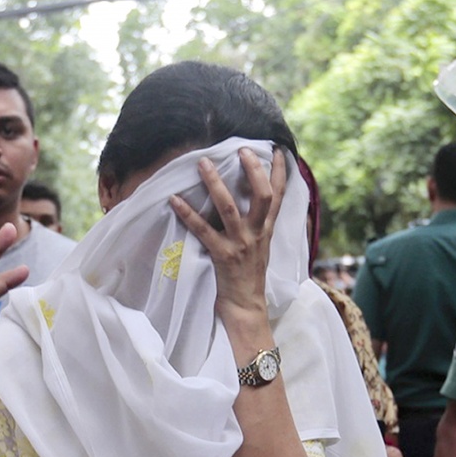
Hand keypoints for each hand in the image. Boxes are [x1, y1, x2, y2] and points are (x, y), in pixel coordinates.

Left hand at [170, 147, 286, 320]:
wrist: (246, 307)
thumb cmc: (249, 276)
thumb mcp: (261, 247)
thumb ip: (257, 225)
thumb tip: (249, 203)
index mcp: (266, 230)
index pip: (279, 196)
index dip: (281, 172)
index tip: (279, 149)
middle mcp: (257, 233)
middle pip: (262, 195)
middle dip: (254, 170)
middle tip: (242, 149)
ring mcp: (240, 244)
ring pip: (230, 208)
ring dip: (215, 183)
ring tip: (203, 164)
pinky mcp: (222, 256)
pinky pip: (202, 230)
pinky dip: (187, 214)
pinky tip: (174, 200)